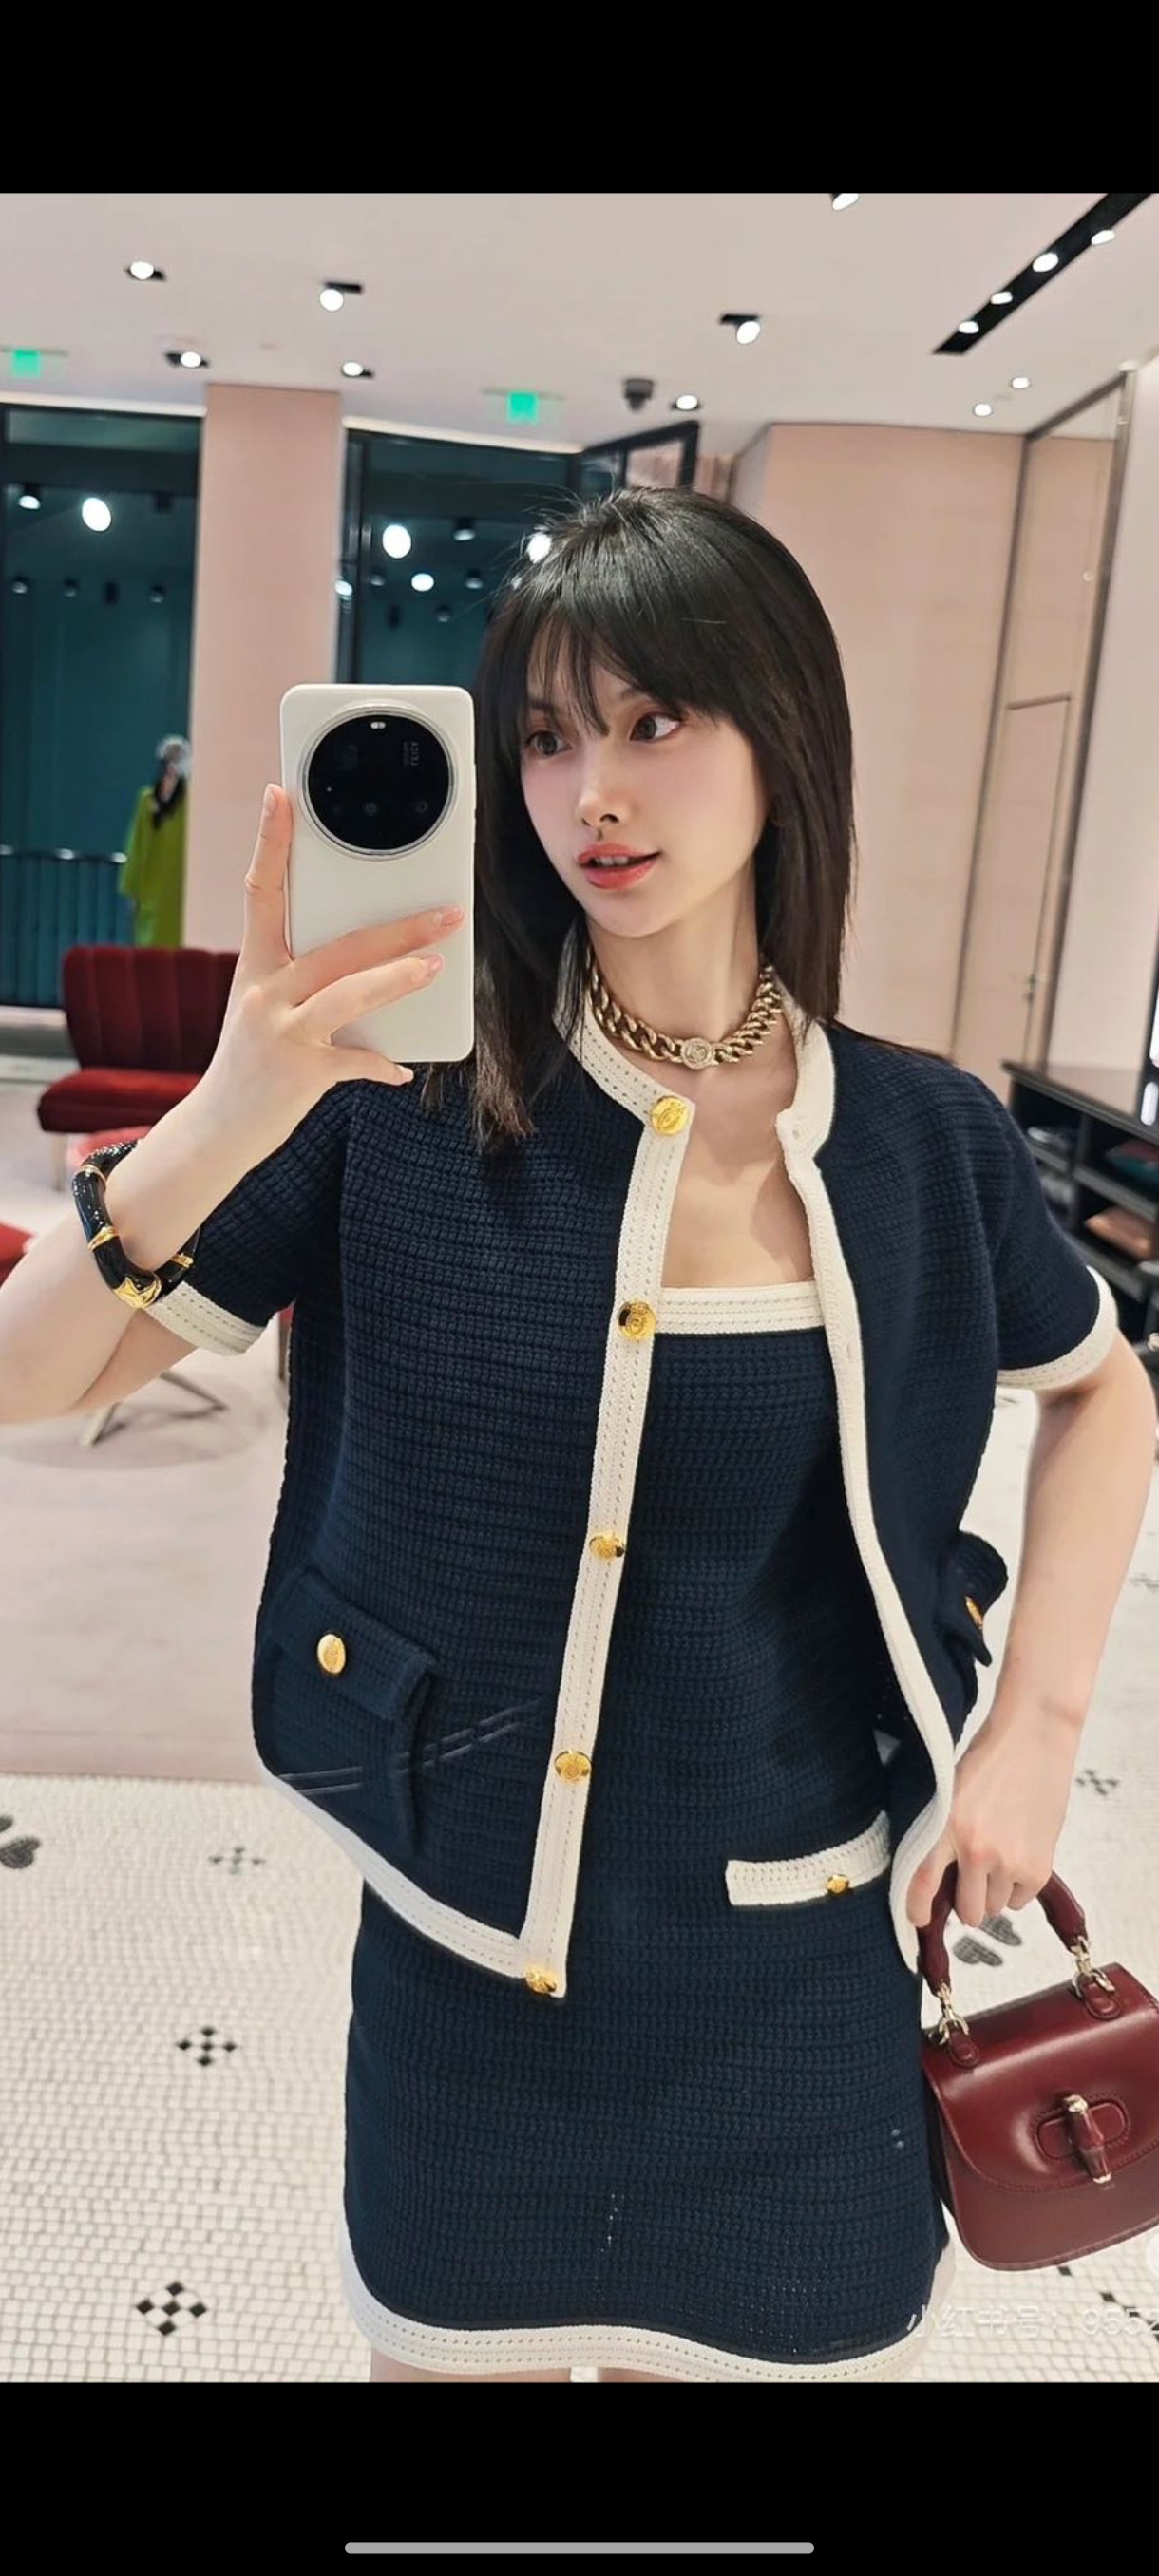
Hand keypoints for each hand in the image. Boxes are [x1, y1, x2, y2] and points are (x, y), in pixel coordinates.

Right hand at [203, 785, 464, 1170]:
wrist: (216, 1129)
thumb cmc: (250, 1061)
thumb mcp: (264, 1008)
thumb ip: (304, 981)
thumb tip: (371, 958)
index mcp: (253, 965)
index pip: (260, 891)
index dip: (271, 841)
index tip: (280, 794)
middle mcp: (264, 992)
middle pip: (338, 946)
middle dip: (398, 929)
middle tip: (445, 912)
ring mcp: (282, 1032)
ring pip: (350, 993)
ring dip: (399, 979)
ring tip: (437, 967)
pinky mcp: (301, 1074)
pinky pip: (356, 1063)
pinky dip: (381, 1067)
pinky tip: (400, 1070)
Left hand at [904, 1700, 1081, 1929]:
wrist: (1034, 1737)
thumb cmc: (989, 1759)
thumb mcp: (950, 1793)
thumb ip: (943, 1834)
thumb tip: (940, 1875)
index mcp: (946, 1828)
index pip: (922, 1884)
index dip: (916, 1909)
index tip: (916, 1920)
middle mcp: (977, 1850)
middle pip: (968, 1911)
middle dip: (966, 1902)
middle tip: (969, 1882)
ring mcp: (1010, 1860)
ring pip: (996, 1907)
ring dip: (994, 1891)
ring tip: (998, 1857)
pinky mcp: (1040, 1865)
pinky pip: (1022, 1900)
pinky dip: (1018, 1887)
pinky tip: (1018, 1856)